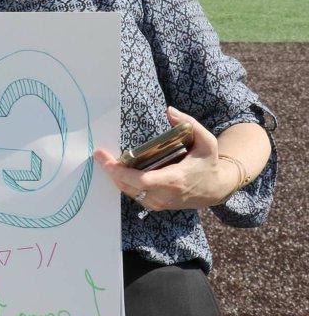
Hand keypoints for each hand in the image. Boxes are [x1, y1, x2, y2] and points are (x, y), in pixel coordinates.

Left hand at [94, 107, 233, 211]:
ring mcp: (159, 203)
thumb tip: (169, 110)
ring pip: (129, 192)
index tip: (106, 160)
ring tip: (106, 160)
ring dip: (116, 177)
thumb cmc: (209, 163)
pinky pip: (134, 194)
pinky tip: (119, 170)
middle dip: (112, 172)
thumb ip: (189, 123)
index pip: (141, 180)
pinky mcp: (155, 205)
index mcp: (174, 180)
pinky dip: (124, 182)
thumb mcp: (206, 141)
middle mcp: (164, 196)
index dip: (120, 172)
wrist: (215, 189)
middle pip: (129, 186)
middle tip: (100, 155)